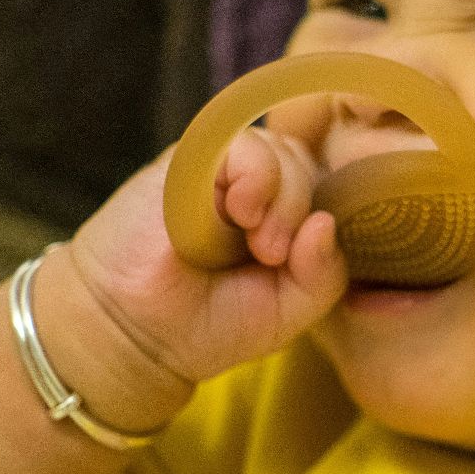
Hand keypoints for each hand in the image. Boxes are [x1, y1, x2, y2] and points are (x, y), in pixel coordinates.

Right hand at [41, 129, 346, 427]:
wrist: (136, 330)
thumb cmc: (212, 323)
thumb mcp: (289, 311)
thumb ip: (323, 274)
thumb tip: (327, 222)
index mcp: (290, 218)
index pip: (338, 191)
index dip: (336, 219)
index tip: (306, 262)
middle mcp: (263, 188)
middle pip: (315, 167)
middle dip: (304, 212)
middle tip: (274, 256)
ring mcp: (227, 171)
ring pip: (286, 152)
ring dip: (284, 199)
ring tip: (257, 244)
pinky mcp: (194, 159)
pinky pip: (244, 142)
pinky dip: (255, 176)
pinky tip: (238, 213)